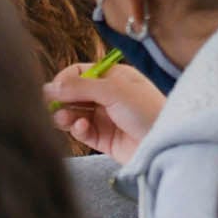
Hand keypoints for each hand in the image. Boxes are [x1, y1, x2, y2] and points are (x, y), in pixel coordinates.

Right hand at [43, 62, 165, 162]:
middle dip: (62, 100)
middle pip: (75, 94)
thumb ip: (81, 86)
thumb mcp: (114, 90)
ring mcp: (107, 118)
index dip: (64, 81)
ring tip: (64, 120)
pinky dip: (78, 130)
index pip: (80, 73)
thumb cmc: (147, 110)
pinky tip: (82, 129)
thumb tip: (50, 86)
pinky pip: (83, 132)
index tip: (51, 91)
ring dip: (67, 115)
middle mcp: (109, 96)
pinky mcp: (105, 140)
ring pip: (76, 114)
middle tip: (50, 107)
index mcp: (113, 77)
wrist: (166, 144)